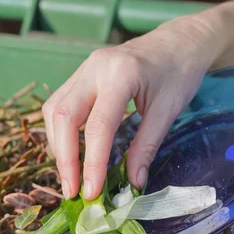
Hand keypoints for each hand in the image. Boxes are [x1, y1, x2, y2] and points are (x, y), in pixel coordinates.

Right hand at [42, 17, 220, 199]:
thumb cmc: (179, 71)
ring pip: (54, 110)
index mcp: (121, 74)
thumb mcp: (169, 110)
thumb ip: (146, 146)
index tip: (92, 192)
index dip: (92, 163)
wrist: (179, 41)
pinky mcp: (80, 75)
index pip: (98, 126)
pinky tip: (70, 151)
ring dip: (58, 146)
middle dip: (64, 157)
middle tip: (72, 189)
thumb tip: (131, 183)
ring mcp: (83, 69)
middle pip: (63, 116)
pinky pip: (58, 104)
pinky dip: (60, 132)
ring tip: (70, 175)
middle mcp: (94, 68)